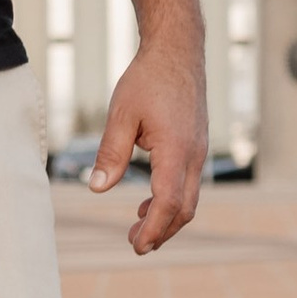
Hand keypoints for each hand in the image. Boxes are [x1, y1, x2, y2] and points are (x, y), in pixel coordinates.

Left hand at [86, 38, 206, 254]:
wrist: (177, 52)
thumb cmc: (146, 80)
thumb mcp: (121, 115)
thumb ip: (111, 154)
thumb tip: (97, 189)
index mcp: (176, 149)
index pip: (169, 201)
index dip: (154, 228)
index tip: (138, 246)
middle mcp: (194, 155)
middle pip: (184, 208)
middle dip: (161, 231)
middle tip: (135, 245)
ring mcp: (199, 151)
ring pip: (189, 198)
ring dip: (166, 217)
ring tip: (139, 229)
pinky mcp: (196, 145)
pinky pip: (188, 182)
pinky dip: (171, 199)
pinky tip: (148, 201)